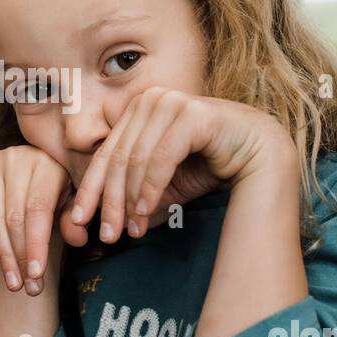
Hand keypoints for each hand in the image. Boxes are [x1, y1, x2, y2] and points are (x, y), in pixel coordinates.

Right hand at [0, 145, 89, 294]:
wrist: (33, 168)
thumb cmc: (57, 189)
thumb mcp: (71, 202)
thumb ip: (74, 220)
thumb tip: (78, 238)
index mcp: (46, 163)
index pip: (37, 209)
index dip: (36, 244)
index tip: (37, 275)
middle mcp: (17, 158)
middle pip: (14, 217)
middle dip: (21, 257)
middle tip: (29, 288)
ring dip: (4, 256)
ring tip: (15, 284)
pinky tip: (4, 261)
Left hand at [69, 87, 296, 241]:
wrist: (259, 154)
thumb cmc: (209, 166)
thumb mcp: (163, 185)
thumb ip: (134, 197)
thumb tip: (102, 224)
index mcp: (137, 109)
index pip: (105, 153)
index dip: (90, 189)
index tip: (77, 222)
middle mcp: (150, 100)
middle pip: (117, 158)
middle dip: (108, 202)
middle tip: (106, 236)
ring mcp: (171, 102)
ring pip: (136, 159)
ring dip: (130, 201)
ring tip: (130, 231)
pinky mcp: (192, 114)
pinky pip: (161, 157)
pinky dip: (151, 188)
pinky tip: (147, 213)